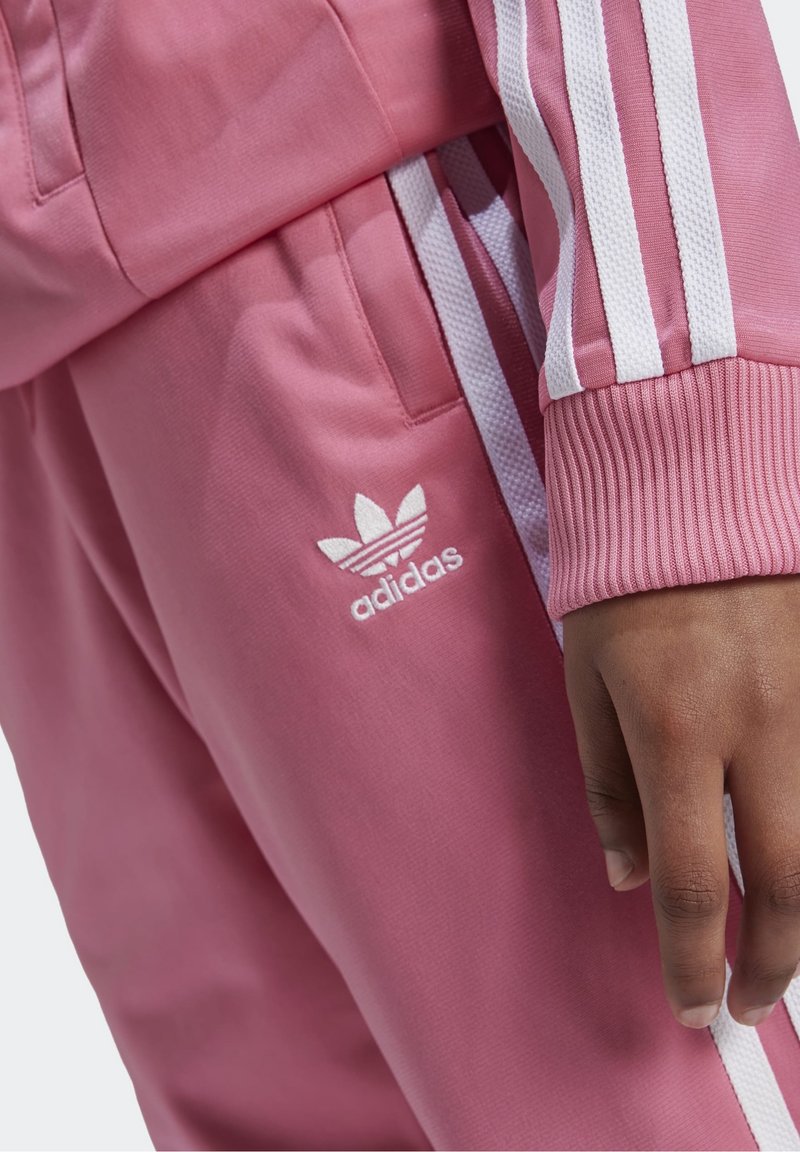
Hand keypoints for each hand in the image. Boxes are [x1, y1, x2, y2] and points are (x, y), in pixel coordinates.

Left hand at [563, 574, 799, 1027]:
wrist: (697, 491)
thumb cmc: (623, 587)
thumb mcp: (587, 680)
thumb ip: (609, 784)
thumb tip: (628, 876)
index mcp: (677, 731)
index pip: (692, 883)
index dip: (691, 961)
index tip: (690, 1006)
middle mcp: (761, 730)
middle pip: (790, 884)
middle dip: (774, 963)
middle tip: (751, 1002)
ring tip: (782, 949)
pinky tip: (793, 859)